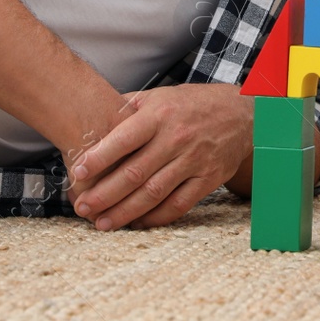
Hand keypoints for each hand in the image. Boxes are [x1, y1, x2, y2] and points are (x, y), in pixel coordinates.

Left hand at [67, 84, 253, 229]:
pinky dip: (156, 217)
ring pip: (154, 193)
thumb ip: (128, 108)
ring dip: (125, 212)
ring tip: (102, 223)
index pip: (124, 139)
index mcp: (160, 114)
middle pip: (135, 173)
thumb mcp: (161, 96)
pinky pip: (178, 204)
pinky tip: (136, 223)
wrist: (242, 114)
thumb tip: (91, 119)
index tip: (77, 173)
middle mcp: (176, 138)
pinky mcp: (208, 179)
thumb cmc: (192, 105)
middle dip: (104, 194)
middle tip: (82, 207)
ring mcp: (194, 160)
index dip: (99, 158)